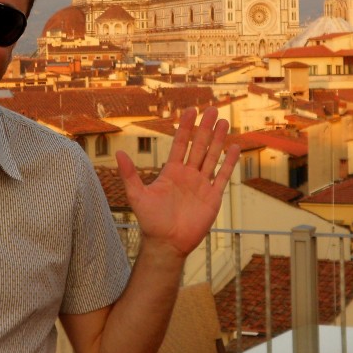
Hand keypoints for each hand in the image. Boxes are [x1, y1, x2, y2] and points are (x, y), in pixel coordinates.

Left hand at [115, 107, 239, 257]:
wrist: (167, 244)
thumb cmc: (151, 221)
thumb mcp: (137, 195)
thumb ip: (129, 174)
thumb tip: (119, 153)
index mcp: (171, 171)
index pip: (180, 144)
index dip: (185, 127)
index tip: (190, 110)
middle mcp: (188, 175)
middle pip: (198, 146)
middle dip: (205, 128)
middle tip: (211, 109)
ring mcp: (201, 185)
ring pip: (212, 157)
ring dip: (218, 140)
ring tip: (224, 122)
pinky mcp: (212, 197)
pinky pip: (222, 176)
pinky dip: (229, 162)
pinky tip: (234, 147)